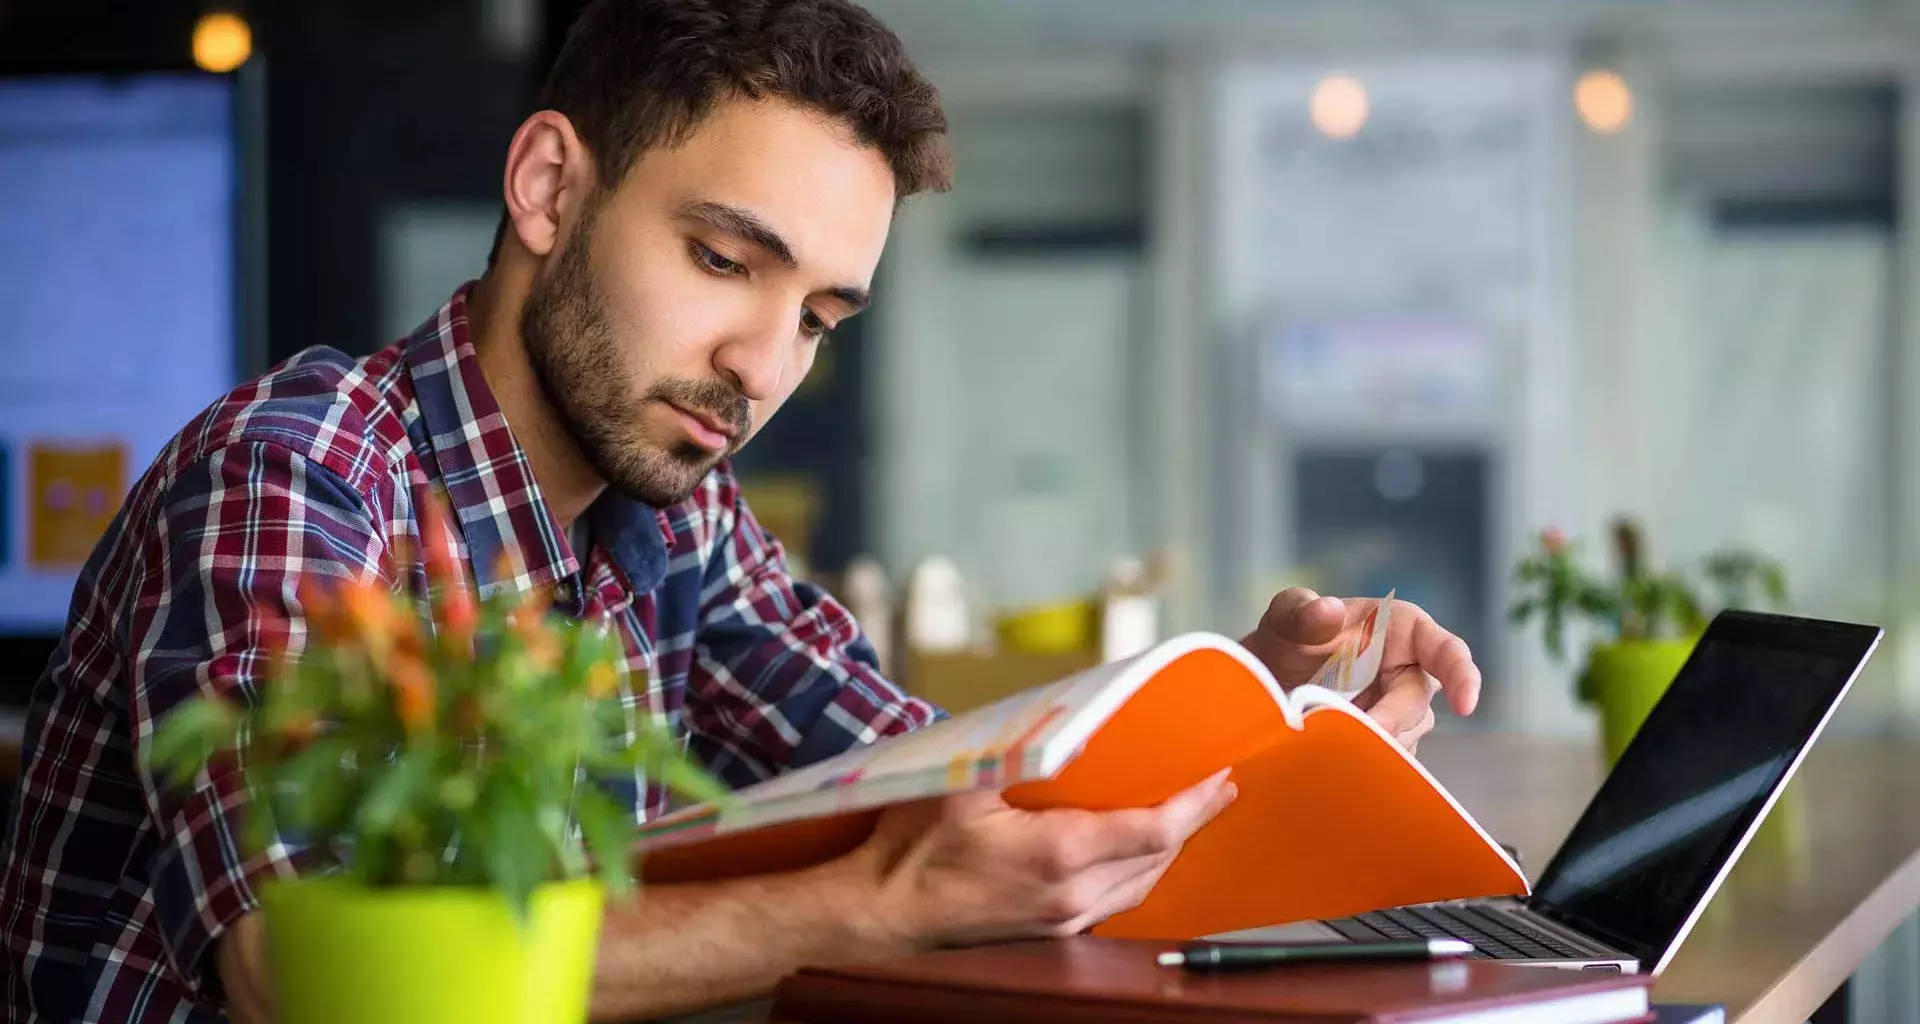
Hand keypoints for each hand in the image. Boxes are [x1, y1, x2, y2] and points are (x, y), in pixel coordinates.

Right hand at [856, 770, 1236, 947]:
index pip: (1153, 830)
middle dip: (1192, 823)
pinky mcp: (1050, 932)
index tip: (1220, 778)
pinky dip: (1136, 872)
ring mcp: (1062, 921)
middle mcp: (1071, 896)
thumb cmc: (910, 846)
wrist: (879, 912)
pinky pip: (1113, 902)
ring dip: (1167, 850)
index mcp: (1058, 855)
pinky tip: (1134, 853)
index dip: (1194, 804)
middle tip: (1216, 789)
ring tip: (1186, 816)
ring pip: (1140, 887)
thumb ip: (1019, 752)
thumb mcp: (962, 781)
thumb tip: (1068, 724)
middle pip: (1157, 860)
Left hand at [1241, 589, 1480, 750]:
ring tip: (1323, 735)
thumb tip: (1328, 609)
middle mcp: (1410, 671)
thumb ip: (1301, 612)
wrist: (1269, 681)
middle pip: (1418, 706)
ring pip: (1404, 738)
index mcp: (1404, 630)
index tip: (1465, 706)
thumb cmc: (1289, 638)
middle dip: (1389, 722)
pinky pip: (1388, 761)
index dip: (1462, 676)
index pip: (1447, 651)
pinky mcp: (1387, 742)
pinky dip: (1363, 762)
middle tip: (1352, 732)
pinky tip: (1332, 757)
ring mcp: (1400, 711)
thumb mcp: (1287, 619)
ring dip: (1370, 744)